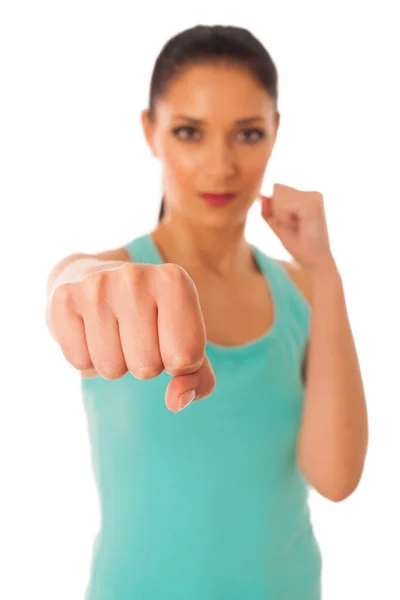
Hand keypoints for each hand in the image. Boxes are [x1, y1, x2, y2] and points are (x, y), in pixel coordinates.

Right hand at [49, 262, 215, 412]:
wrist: (99, 282)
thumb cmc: (153, 320)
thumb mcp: (187, 343)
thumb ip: (198, 379)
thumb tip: (176, 401)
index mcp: (175, 281)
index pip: (186, 357)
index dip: (177, 363)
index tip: (167, 339)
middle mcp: (135, 276)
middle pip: (147, 368)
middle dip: (144, 364)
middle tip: (135, 335)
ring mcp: (97, 284)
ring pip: (111, 369)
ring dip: (115, 362)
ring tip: (114, 331)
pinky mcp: (65, 298)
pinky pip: (79, 362)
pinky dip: (86, 356)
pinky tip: (90, 329)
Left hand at [260, 183, 335, 273]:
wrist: (314, 262)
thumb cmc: (299, 246)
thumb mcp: (278, 225)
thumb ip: (269, 210)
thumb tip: (261, 195)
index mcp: (308, 196)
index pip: (278, 188)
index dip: (276, 210)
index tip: (292, 225)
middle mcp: (313, 194)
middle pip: (277, 189)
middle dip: (278, 212)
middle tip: (294, 228)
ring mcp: (314, 197)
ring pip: (279, 197)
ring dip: (281, 217)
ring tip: (297, 228)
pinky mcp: (312, 205)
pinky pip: (283, 206)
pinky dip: (284, 220)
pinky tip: (298, 228)